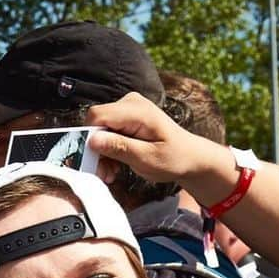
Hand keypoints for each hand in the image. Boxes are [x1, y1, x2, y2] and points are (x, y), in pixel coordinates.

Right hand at [85, 92, 212, 184]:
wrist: (189, 157)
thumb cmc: (173, 158)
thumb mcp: (146, 158)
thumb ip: (119, 147)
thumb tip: (92, 140)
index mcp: (137, 110)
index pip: (97, 116)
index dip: (89, 139)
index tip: (94, 163)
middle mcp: (130, 103)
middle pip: (96, 124)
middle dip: (96, 151)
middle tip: (104, 174)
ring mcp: (128, 109)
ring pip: (99, 130)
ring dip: (102, 154)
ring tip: (111, 174)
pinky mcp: (126, 118)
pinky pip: (107, 132)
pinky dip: (108, 150)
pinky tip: (115, 166)